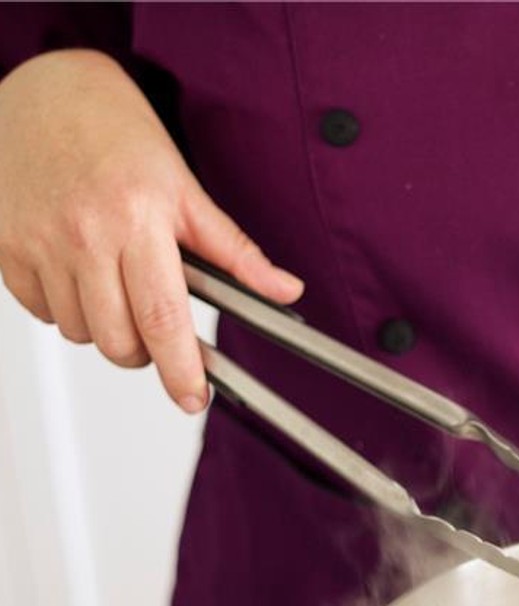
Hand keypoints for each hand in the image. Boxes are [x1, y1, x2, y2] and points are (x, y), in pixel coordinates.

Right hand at [0, 49, 303, 411]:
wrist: (49, 90)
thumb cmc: (119, 136)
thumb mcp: (188, 190)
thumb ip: (237, 252)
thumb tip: (286, 291)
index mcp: (137, 223)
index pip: (164, 319)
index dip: (182, 370)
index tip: (194, 397)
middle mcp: (83, 236)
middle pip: (118, 341)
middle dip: (145, 353)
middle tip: (158, 329)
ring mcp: (38, 243)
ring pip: (80, 333)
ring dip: (106, 329)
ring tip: (119, 287)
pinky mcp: (4, 246)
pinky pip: (41, 311)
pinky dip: (66, 309)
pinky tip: (82, 275)